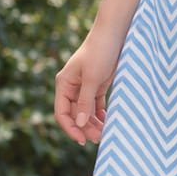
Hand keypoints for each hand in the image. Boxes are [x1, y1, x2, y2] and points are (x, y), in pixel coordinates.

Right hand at [54, 28, 122, 145]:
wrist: (114, 34)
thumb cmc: (100, 53)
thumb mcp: (92, 78)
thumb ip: (85, 102)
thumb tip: (79, 124)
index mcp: (64, 84)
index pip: (62, 113)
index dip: (70, 128)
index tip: (82, 140)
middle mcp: (71, 87)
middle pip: (75, 115)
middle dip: (85, 128)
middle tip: (100, 138)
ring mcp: (84, 87)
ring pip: (85, 112)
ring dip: (93, 123)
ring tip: (105, 133)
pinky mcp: (97, 85)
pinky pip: (96, 105)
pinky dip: (100, 114)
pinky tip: (107, 121)